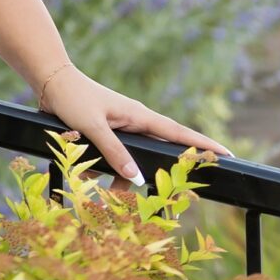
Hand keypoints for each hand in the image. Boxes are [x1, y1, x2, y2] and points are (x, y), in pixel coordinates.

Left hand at [37, 63, 229, 186]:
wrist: (51, 82)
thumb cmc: (74, 98)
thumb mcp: (93, 127)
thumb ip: (114, 152)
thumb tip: (136, 178)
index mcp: (140, 116)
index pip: (179, 132)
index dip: (203, 144)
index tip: (227, 154)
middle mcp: (136, 122)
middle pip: (157, 153)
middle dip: (159, 175)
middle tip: (161, 194)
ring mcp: (122, 129)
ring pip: (132, 162)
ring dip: (121, 181)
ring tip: (109, 198)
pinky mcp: (108, 134)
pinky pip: (116, 160)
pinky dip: (107, 173)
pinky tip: (92, 182)